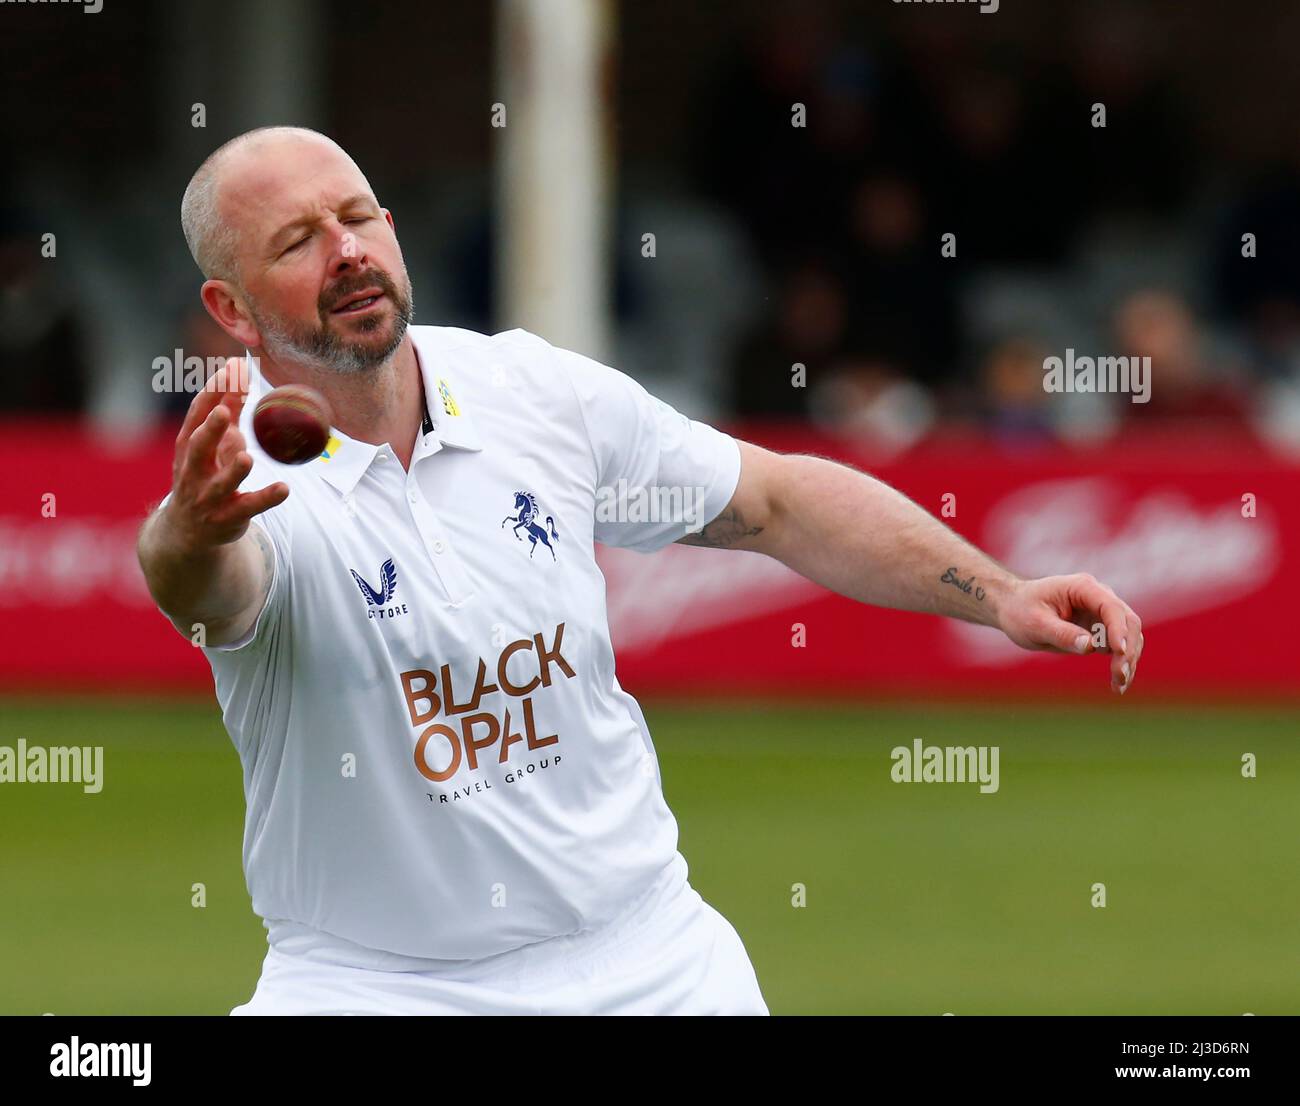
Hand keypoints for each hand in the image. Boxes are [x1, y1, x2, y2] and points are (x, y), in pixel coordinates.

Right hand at [162, 357, 288, 551]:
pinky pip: (249, 507)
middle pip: (198, 447)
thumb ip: (228, 410)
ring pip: (221, 482)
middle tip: (223, 412)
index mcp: (189, 446)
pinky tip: (284, 489)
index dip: (213, 392)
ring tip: (246, 457)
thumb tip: (239, 371)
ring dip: (233, 469)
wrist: (188, 531)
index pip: (197, 415)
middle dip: (209, 430)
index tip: (232, 369)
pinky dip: (266, 498)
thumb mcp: (213, 443)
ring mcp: (209, 496)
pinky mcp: (229, 517)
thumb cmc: (204, 475)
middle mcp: (193, 470)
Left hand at [997, 574, 1143, 694]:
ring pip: (1129, 636)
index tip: (1119, 652)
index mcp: (1082, 587)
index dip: (1118, 629)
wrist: (1013, 608)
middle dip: (1128, 649)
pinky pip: (1120, 646)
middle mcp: (1098, 597)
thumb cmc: (1020, 611)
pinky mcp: (1101, 629)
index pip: (1110, 607)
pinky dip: (1122, 663)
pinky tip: (1118, 684)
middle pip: (1127, 621)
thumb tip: (1091, 647)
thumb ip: (1062, 633)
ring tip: (1119, 685)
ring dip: (1128, 659)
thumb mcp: (1034, 624)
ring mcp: (1102, 613)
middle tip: (1119, 675)